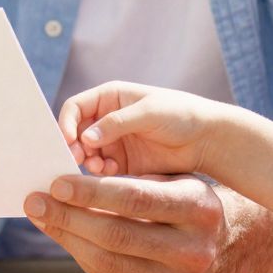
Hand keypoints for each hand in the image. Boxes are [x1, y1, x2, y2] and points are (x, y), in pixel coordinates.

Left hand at [24, 172, 235, 272]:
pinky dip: (82, 256)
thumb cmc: (183, 201)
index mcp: (200, 209)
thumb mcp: (171, 181)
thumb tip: (63, 185)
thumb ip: (129, 182)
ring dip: (68, 238)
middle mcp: (194, 250)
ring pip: (108, 261)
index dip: (91, 193)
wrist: (221, 246)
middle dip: (69, 217)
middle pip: (117, 234)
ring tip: (43, 218)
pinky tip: (66, 238)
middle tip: (35, 201)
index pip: (136, 199)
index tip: (55, 183)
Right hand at [58, 83, 232, 179]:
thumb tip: (86, 137)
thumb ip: (116, 123)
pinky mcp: (122, 163)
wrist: (206, 139)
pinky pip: (101, 171)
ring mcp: (114, 142)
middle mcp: (107, 120)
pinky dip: (101, 175)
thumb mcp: (148, 112)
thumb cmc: (180, 114)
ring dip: (87, 162)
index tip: (67, 141)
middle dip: (74, 147)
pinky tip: (112, 174)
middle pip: (76, 133)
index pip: (75, 108)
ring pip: (86, 154)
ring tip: (99, 168)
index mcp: (110, 98)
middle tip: (78, 159)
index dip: (66, 123)